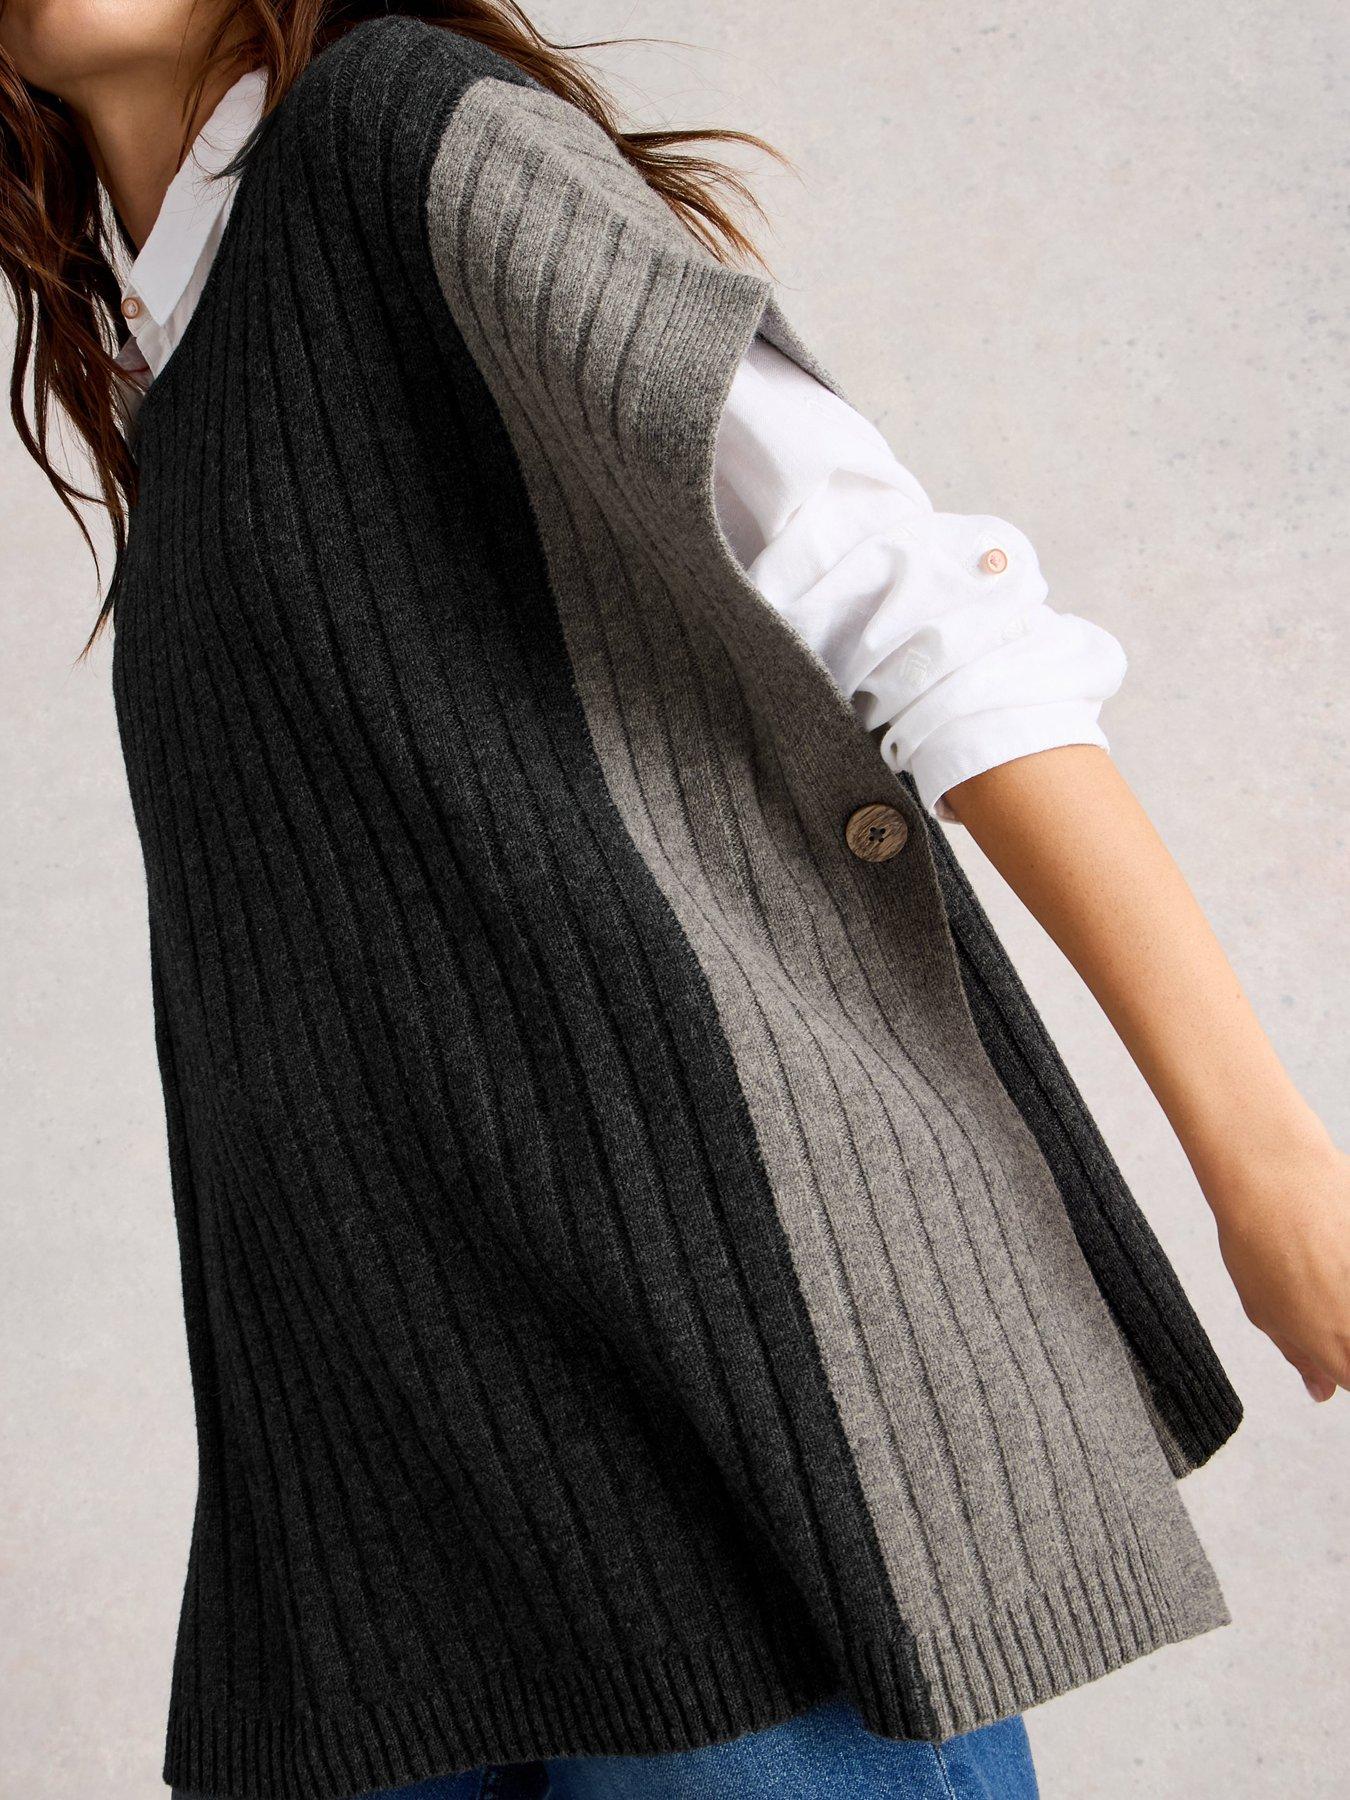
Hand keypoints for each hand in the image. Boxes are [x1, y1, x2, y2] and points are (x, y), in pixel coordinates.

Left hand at [1210, 1141, 1349, 1401]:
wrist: (1275, 1175)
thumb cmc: (1258, 1240)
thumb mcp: (1262, 1309)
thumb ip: (1299, 1353)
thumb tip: (1321, 1391)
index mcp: (1335, 1348)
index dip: (1343, 1364)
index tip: (1331, 1338)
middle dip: (1342, 1324)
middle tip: (1323, 1285)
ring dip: (1343, 1288)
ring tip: (1326, 1262)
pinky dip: (1347, 1253)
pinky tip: (1336, 1241)